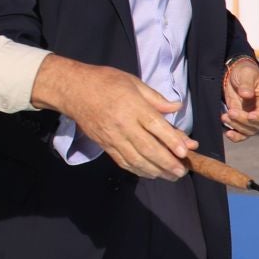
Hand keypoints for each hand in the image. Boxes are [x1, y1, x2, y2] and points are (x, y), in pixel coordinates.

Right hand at [31, 55, 194, 180]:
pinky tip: (150, 174)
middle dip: (167, 162)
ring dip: (155, 170)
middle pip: (148, 148)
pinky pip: (123, 161)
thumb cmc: (105, 82)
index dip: (172, 140)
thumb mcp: (133, 82)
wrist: (73, 90)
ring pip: (136, 159)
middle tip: (181, 171)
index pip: (155, 126)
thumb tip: (176, 107)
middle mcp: (123, 124)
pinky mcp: (104, 145)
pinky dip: (138, 170)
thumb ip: (156, 98)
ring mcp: (112, 137)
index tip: (185, 151)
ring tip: (170, 176)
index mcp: (133, 106)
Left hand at [221, 57, 258, 142]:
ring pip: (250, 130)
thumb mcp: (247, 73)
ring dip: (237, 127)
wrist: (234, 74)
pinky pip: (243, 133)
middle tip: (230, 112)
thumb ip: (247, 83)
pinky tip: (227, 133)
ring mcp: (255, 117)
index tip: (250, 116)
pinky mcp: (244, 120)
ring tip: (224, 117)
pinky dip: (236, 136)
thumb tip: (246, 95)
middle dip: (244, 121)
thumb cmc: (245, 72)